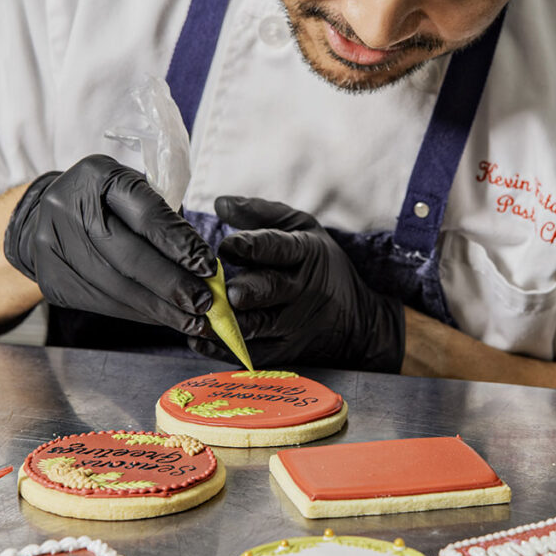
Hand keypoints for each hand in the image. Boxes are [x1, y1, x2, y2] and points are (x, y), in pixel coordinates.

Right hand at [4, 155, 215, 336]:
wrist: (48, 215)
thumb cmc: (107, 201)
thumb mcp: (134, 191)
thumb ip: (165, 219)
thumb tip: (202, 266)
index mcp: (98, 176)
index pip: (146, 215)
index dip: (180, 245)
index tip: (209, 268)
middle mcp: (68, 208)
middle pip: (129, 256)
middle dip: (172, 284)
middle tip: (204, 302)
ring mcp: (53, 246)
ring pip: (117, 287)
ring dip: (160, 308)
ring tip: (191, 321)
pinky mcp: (52, 280)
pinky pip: (103, 304)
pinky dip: (138, 313)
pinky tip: (162, 317)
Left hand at [212, 196, 404, 371]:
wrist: (357, 322)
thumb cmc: (320, 265)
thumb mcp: (303, 229)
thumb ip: (261, 213)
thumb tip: (219, 202)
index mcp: (306, 252)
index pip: (280, 247)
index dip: (253, 246)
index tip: (227, 246)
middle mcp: (302, 290)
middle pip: (271, 290)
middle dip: (247, 291)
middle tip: (227, 292)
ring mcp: (293, 325)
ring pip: (258, 326)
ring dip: (227, 322)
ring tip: (201, 316)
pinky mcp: (283, 352)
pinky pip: (250, 353)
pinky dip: (223, 348)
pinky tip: (199, 338)